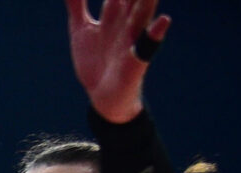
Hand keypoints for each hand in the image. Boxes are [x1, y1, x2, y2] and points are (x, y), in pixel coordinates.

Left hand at [65, 0, 169, 122]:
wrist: (101, 96)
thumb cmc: (95, 60)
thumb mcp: (81, 30)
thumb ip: (77, 5)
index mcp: (116, 13)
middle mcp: (127, 22)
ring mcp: (132, 40)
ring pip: (144, 13)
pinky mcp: (135, 61)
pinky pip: (147, 48)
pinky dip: (154, 35)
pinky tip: (163, 22)